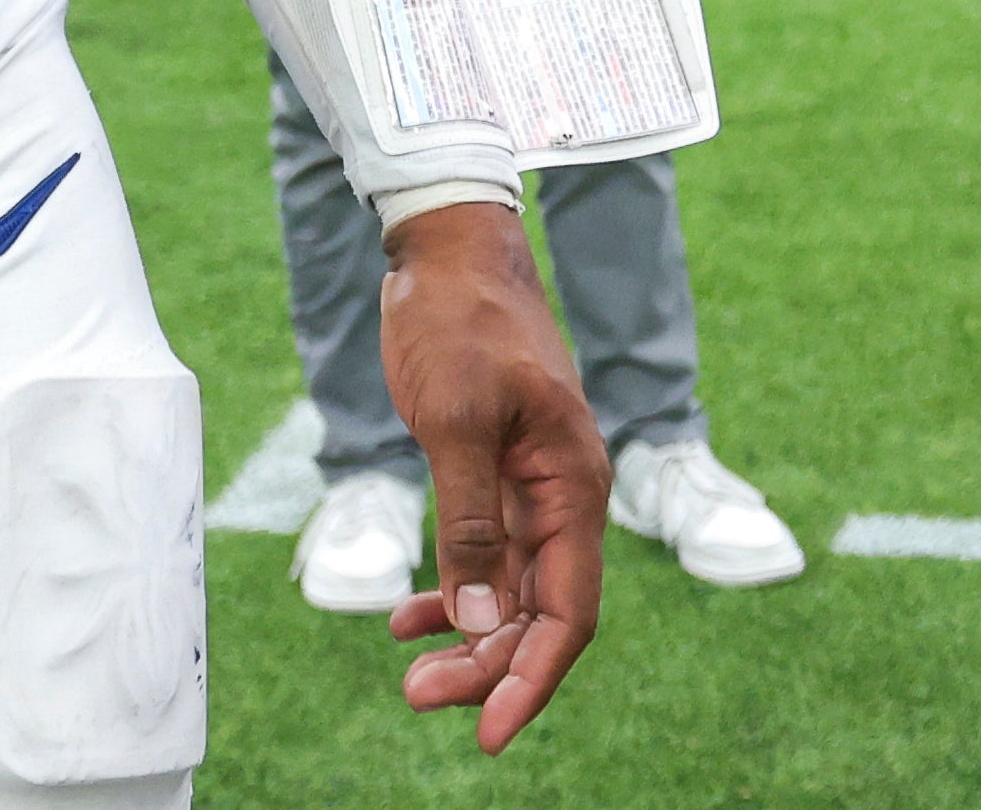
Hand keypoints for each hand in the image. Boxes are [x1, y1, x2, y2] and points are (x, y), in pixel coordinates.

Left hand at [374, 202, 604, 751]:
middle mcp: (562, 497)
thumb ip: (467, 520)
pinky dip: (452, 591)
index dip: (532, 676)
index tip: (488, 730)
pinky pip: (485, 557)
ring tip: (410, 674)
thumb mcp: (454, 421)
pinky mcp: (495, 475)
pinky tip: (408, 618)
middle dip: (488, 665)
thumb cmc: (455, 322)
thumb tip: (479, 619)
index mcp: (572, 486)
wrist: (446, 250)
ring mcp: (530, 489)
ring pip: (510, 592)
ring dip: (468, 637)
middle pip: (539, 612)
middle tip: (419, 696)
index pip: (568, 610)